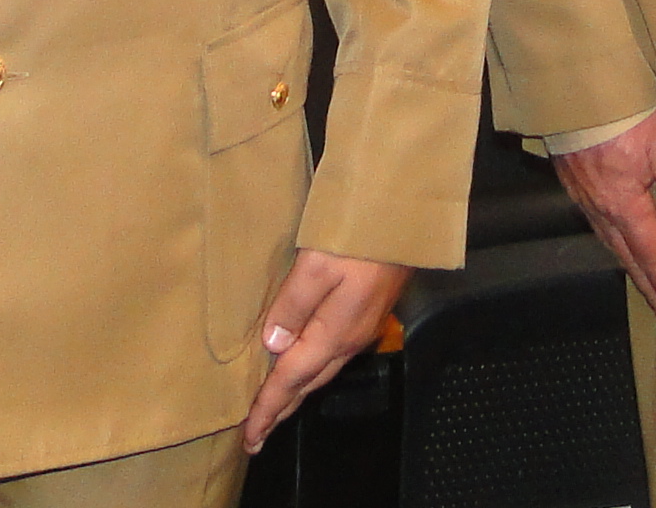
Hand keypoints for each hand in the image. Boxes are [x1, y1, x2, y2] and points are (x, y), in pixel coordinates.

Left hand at [241, 252, 407, 452]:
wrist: (406, 216)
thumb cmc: (360, 235)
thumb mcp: (316, 264)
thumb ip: (293, 306)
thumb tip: (273, 348)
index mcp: (335, 333)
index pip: (292, 379)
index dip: (268, 408)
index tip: (249, 438)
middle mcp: (350, 338)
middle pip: (308, 383)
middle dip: (282, 410)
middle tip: (256, 435)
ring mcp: (362, 327)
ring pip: (321, 370)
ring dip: (296, 391)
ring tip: (274, 407)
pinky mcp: (366, 312)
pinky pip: (331, 354)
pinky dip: (310, 370)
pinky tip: (302, 363)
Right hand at [551, 105, 655, 321]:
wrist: (574, 81)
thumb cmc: (622, 108)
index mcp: (624, 203)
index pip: (651, 253)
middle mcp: (599, 205)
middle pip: (626, 254)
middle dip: (646, 284)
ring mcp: (581, 191)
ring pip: (608, 238)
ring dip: (628, 263)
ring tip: (644, 281)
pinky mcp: (571, 175)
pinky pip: (594, 219)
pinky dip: (610, 238)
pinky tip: (616, 235)